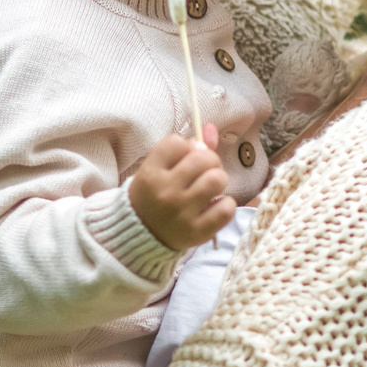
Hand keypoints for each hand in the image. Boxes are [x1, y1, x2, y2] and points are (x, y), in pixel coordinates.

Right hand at [127, 125, 233, 250]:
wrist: (140, 237)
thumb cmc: (152, 196)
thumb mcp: (158, 170)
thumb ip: (183, 149)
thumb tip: (210, 128)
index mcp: (150, 174)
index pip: (177, 142)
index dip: (186, 146)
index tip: (184, 158)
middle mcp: (165, 192)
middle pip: (202, 158)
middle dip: (209, 161)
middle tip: (203, 172)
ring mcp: (182, 213)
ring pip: (217, 179)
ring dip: (218, 179)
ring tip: (210, 187)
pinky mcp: (197, 232)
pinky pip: (226, 208)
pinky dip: (226, 204)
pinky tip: (215, 205)